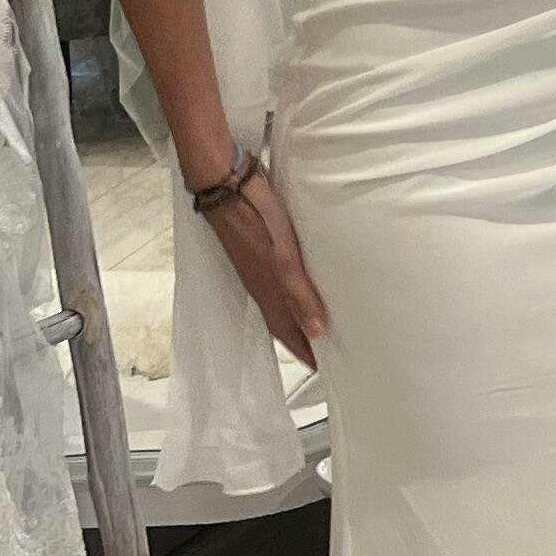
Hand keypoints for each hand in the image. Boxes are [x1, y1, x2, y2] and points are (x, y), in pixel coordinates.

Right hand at [200, 164, 329, 364]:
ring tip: (320, 327)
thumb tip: (317, 332)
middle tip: (329, 354)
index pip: (289, 334)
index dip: (305, 353)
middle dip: (304, 341)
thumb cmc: (257, 218)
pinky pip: (279, 285)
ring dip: (299, 318)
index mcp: (268, 292)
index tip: (325, 370)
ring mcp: (258, 270)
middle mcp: (262, 286)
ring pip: (282, 305)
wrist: (227, 185)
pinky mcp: (259, 252)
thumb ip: (299, 293)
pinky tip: (302, 288)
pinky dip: (293, 296)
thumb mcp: (284, 257)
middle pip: (285, 323)